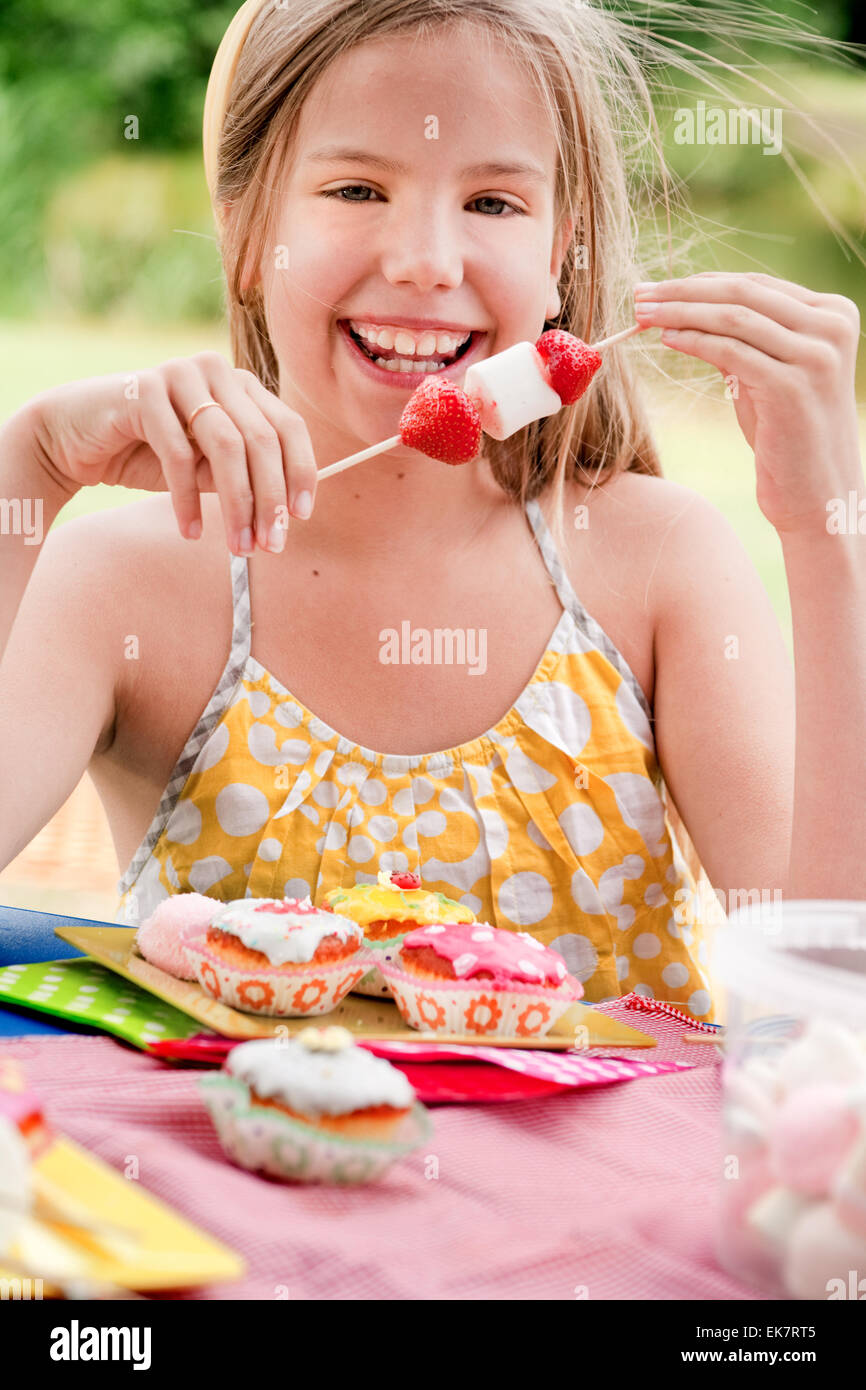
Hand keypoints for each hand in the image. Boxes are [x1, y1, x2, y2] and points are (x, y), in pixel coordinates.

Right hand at [27, 352, 317, 554]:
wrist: (73, 438)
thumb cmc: (147, 454)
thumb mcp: (206, 469)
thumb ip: (243, 477)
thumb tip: (287, 512)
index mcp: (240, 384)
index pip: (288, 426)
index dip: (301, 472)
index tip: (301, 517)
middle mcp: (216, 371)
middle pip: (263, 439)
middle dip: (270, 499)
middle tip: (270, 545)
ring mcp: (181, 374)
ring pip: (227, 446)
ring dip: (237, 504)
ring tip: (238, 547)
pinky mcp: (144, 389)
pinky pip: (177, 453)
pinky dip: (187, 500)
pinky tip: (190, 531)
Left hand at [633, 273, 861, 536]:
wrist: (816, 495)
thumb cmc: (787, 435)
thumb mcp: (767, 374)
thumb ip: (743, 338)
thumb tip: (686, 306)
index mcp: (834, 314)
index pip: (755, 284)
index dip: (701, 282)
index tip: (657, 287)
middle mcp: (832, 328)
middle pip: (743, 293)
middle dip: (684, 291)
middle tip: (641, 294)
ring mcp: (816, 357)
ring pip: (733, 316)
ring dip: (681, 312)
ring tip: (643, 315)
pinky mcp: (791, 387)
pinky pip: (730, 352)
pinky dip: (693, 341)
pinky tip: (667, 340)